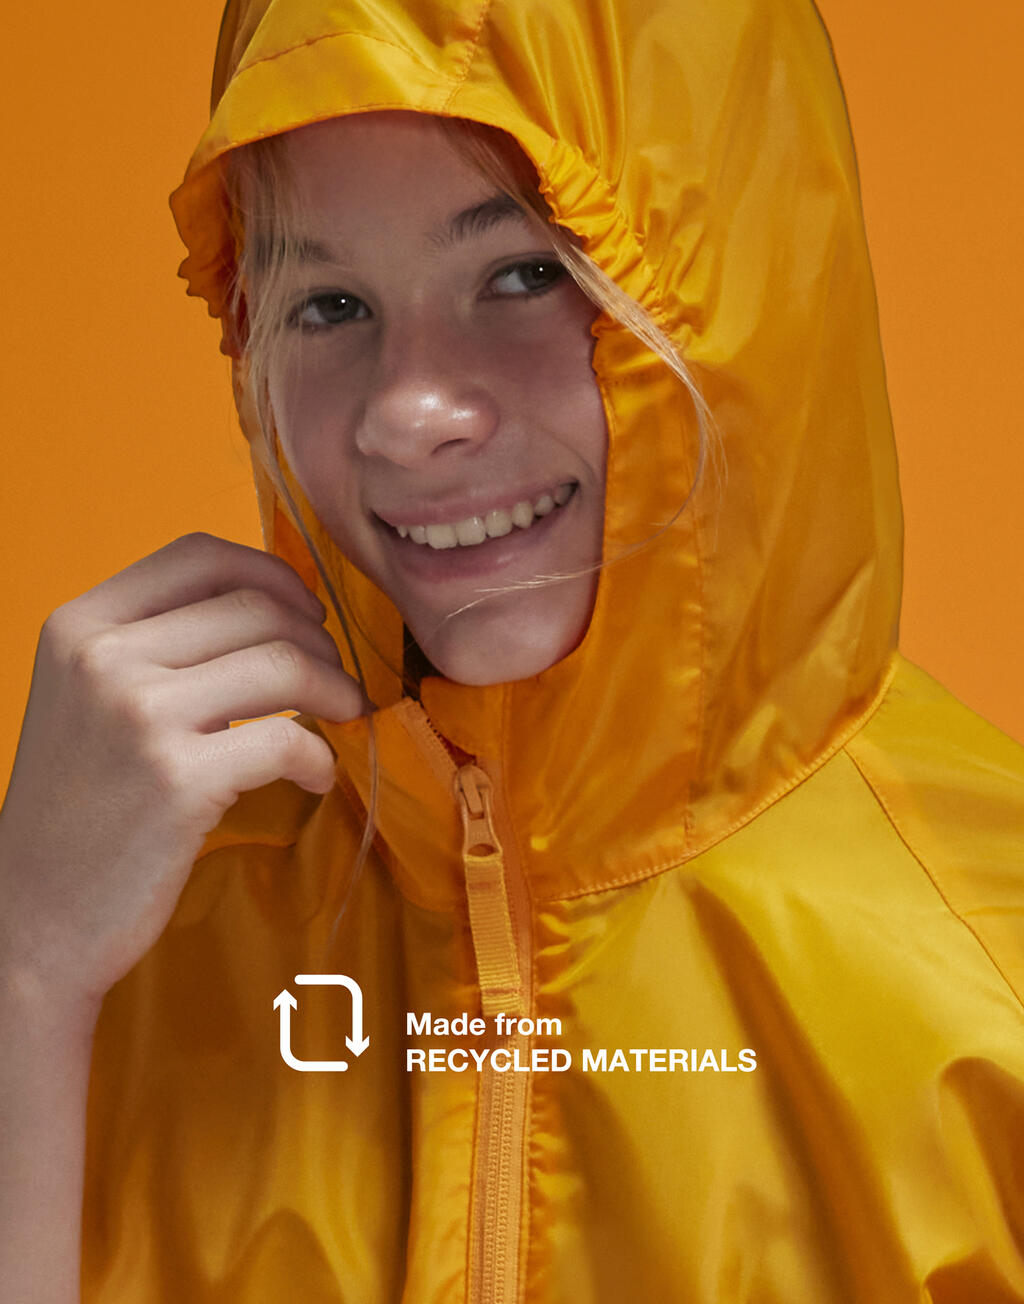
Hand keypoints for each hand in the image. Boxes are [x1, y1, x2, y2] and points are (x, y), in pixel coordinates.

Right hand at [0, 533, 364, 1007]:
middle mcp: (104, 656)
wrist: (31, 917)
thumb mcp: (91, 698)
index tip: (308, 614)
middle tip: (336, 682)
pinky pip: (289, 738)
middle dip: (319, 642)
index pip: (200, 554)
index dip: (274, 574)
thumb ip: (161, 646)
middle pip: (257, 607)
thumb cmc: (80, 806)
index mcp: (81, 624)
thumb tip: (279, 611)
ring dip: (336, 689)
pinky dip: (321, 757)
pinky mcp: (178, 781)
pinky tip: (317, 776)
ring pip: (285, 662)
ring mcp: (139, 716)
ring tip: (342, 717)